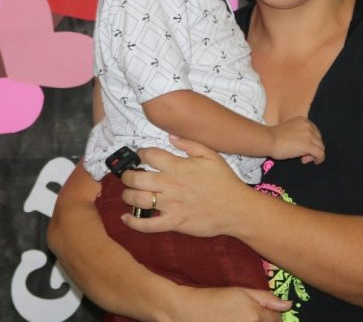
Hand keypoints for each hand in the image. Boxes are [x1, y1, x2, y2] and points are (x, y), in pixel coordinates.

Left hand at [119, 138, 255, 237]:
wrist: (236, 208)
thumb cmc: (224, 180)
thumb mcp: (211, 155)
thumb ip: (189, 144)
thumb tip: (170, 136)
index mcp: (178, 166)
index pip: (150, 155)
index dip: (141, 153)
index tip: (140, 155)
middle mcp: (170, 184)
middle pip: (137, 178)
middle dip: (127, 176)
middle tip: (127, 176)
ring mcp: (171, 204)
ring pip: (138, 200)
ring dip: (127, 196)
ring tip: (127, 194)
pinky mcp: (173, 222)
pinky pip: (148, 225)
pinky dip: (133, 222)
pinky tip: (126, 218)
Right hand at [168, 285, 290, 321]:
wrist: (190, 311)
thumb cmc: (216, 297)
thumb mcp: (242, 291)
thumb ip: (266, 298)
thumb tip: (288, 304)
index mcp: (256, 316)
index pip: (277, 319)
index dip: (274, 313)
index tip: (268, 310)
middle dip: (267, 321)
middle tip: (254, 314)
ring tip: (245, 318)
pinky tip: (239, 321)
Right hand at [269, 116, 324, 163]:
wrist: (269, 140)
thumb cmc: (274, 136)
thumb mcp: (290, 129)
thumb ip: (300, 133)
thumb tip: (307, 146)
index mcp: (303, 120)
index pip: (315, 132)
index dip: (311, 141)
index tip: (303, 147)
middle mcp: (308, 125)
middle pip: (319, 140)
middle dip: (313, 148)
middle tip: (303, 155)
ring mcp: (310, 135)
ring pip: (320, 147)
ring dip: (314, 154)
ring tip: (303, 158)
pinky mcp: (309, 145)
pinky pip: (320, 154)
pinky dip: (318, 159)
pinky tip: (309, 161)